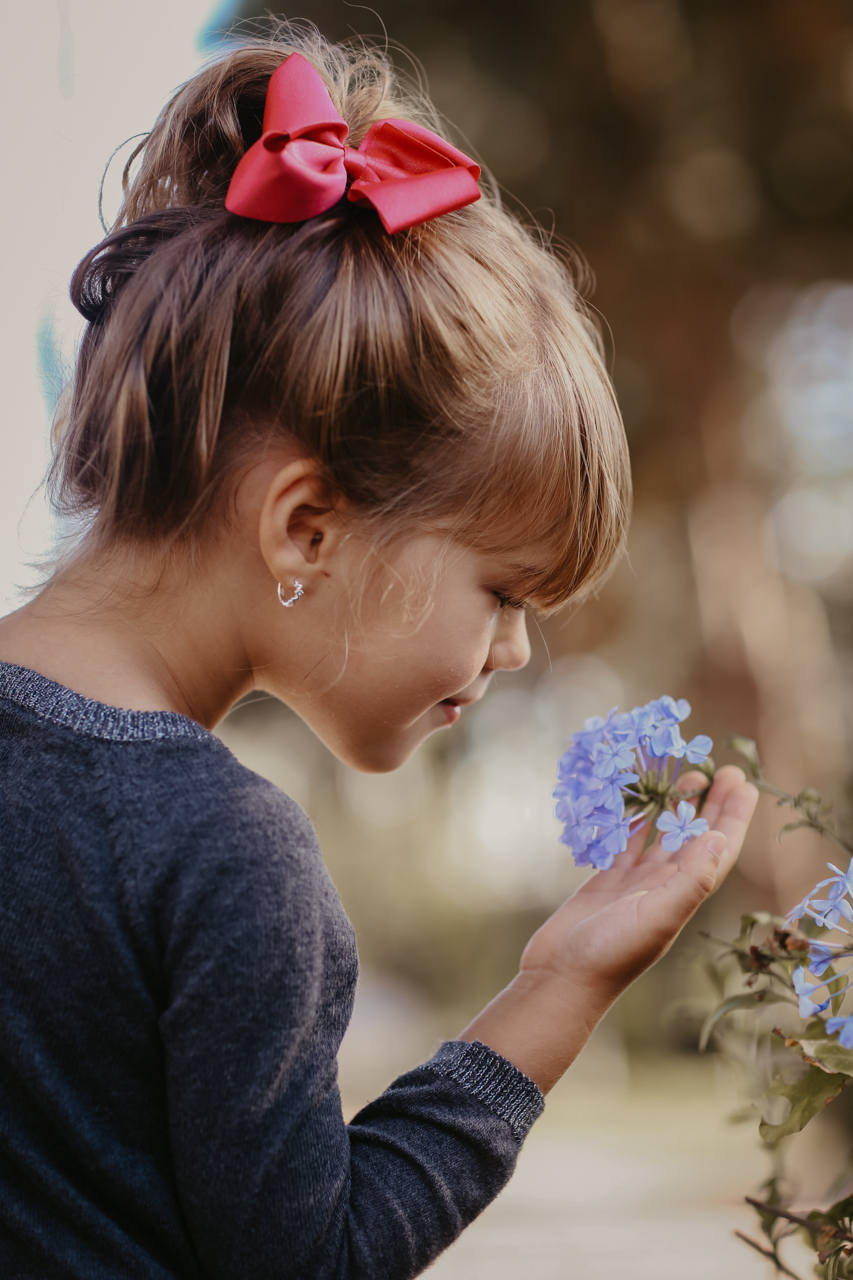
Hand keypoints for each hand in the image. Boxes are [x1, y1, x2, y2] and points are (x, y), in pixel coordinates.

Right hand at [520, 765, 757, 995]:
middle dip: (712, 804)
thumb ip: (690, 880)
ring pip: (663, 836)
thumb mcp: (657, 917)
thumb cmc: (612, 954)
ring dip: (676, 807)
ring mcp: (635, 884)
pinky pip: (627, 842)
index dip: (733, 817)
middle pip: (695, 836)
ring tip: (686, 777)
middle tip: (723, 770)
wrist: (563, 977)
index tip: (743, 783)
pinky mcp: (607, 881)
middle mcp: (665, 887)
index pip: (717, 848)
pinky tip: (638, 801)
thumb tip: (717, 837)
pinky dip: (634, 820)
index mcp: (683, 894)